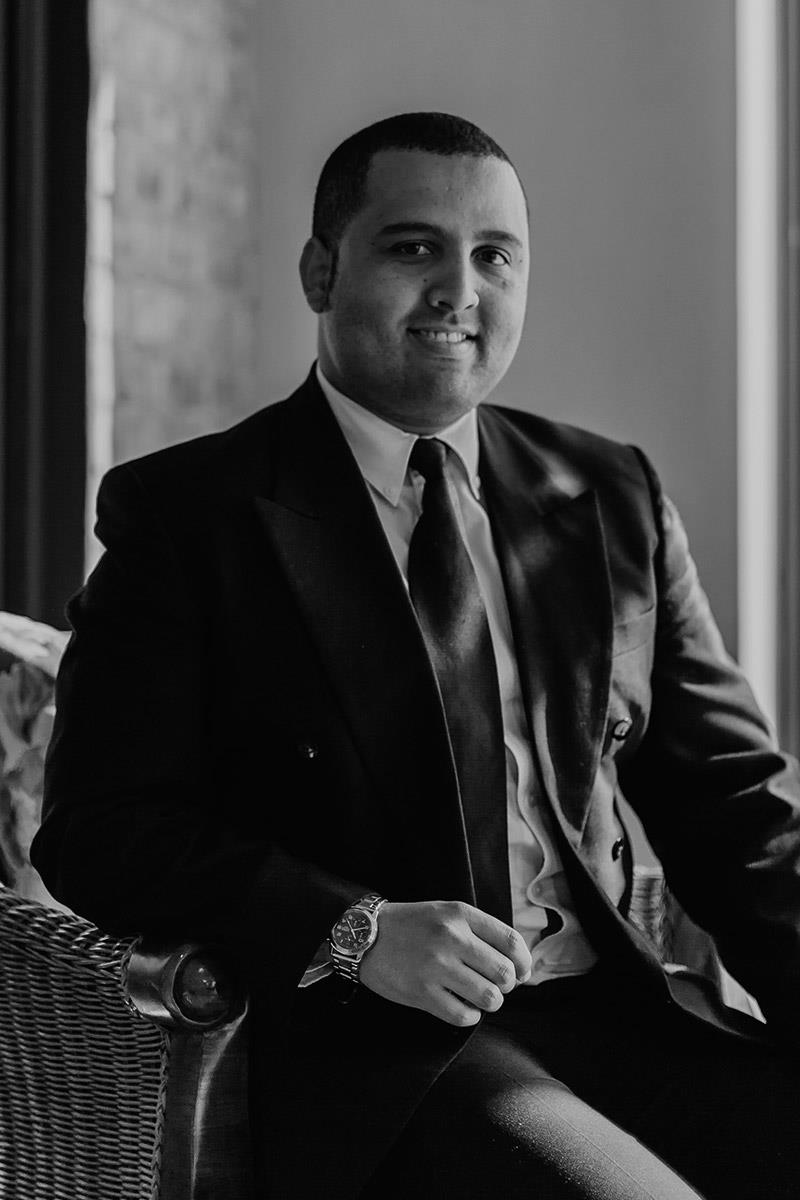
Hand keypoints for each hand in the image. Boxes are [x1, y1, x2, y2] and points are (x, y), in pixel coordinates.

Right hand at [359, 900, 531, 1026]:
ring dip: (489, 1002)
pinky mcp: (421, 992)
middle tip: (495, 986)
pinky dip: (469, 1016)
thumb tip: (519, 966)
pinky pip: (463, 1016)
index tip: (521, 972)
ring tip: (478, 997)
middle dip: (507, 985)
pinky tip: (461, 1007)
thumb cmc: (412, 925)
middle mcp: (451, 938)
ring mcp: (436, 966)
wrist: (365, 935)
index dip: (524, 962)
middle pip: (504, 973)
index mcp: (460, 915)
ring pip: (489, 997)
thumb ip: (480, 932)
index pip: (511, 942)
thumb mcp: (446, 913)